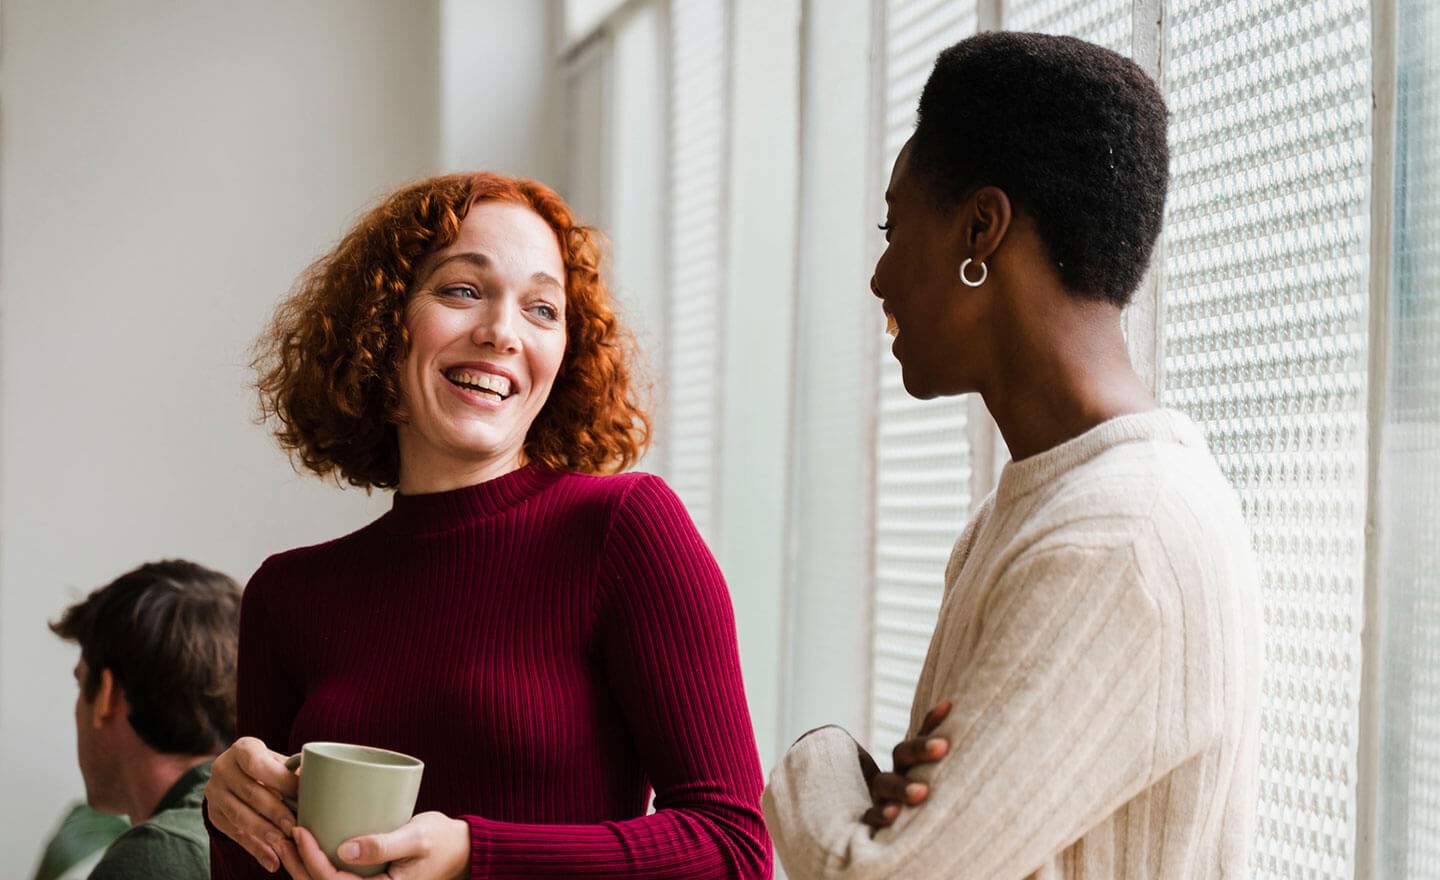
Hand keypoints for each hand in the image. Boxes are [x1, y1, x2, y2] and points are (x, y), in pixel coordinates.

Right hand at [205, 736, 299, 872]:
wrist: (236, 774)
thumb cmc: (268, 766)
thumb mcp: (277, 761)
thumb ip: (293, 771)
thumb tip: (319, 780)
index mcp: (242, 749)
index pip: (258, 764)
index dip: (281, 781)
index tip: (303, 795)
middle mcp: (222, 768)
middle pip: (250, 793)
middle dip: (275, 812)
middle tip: (295, 827)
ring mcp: (214, 792)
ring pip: (239, 816)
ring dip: (264, 833)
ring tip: (285, 845)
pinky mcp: (213, 814)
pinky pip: (234, 834)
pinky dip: (255, 849)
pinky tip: (272, 860)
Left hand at [281, 813, 470, 879]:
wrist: (461, 850)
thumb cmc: (443, 841)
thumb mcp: (418, 837)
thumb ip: (385, 844)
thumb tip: (346, 850)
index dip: (311, 860)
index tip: (300, 832)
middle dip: (298, 865)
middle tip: (284, 836)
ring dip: (302, 867)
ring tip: (288, 841)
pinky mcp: (369, 877)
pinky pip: (337, 876)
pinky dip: (318, 864)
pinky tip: (308, 846)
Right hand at [861, 700, 951, 830]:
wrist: (884, 842)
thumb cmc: (922, 805)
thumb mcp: (932, 781)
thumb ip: (945, 757)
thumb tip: (965, 718)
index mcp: (908, 763)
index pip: (922, 732)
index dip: (931, 722)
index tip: (949, 706)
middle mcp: (894, 776)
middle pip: (901, 755)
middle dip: (921, 750)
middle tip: (943, 747)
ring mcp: (881, 798)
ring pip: (886, 784)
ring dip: (903, 786)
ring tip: (922, 792)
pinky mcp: (872, 822)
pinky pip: (871, 818)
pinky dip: (880, 816)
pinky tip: (893, 816)